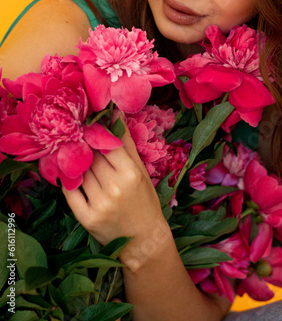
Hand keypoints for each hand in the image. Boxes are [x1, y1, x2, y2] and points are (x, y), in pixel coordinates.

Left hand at [62, 121, 171, 269]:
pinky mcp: (87, 218)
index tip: (89, 129)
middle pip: (90, 157)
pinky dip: (68, 181)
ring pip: (79, 172)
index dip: (95, 134)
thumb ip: (126, 141)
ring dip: (75, 162)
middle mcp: (114, 188)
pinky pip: (70, 192)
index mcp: (130, 173)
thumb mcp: (139, 169)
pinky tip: (70, 175)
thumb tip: (116, 112)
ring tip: (77, 157)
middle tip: (80, 140)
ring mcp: (99, 204)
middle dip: (85, 147)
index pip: (105, 144)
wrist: (143, 239)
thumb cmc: (144, 200)